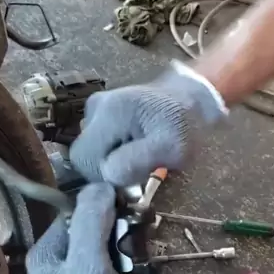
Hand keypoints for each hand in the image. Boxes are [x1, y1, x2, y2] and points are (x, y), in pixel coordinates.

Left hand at [25, 183, 149, 273]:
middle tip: (138, 235)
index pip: (74, 212)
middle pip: (94, 228)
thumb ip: (92, 222)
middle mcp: (59, 266)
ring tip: (140, 261)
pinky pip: (118, 269)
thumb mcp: (90, 266)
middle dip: (119, 230)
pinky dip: (132, 269)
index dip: (102, 205)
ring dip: (129, 250)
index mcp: (47, 256)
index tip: (129, 204)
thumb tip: (100, 186)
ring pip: (109, 248)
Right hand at [70, 63, 226, 185]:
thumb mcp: (173, 148)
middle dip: (107, 167)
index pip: (83, 160)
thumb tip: (108, 172)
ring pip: (90, 150)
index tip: (132, 172)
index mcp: (109, 113)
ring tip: (139, 151)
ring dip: (111, 158)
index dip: (104, 174)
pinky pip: (97, 141)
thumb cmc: (185, 125)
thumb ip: (138, 161)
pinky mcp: (100, 111)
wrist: (190, 99)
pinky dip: (112, 148)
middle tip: (138, 164)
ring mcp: (95, 107)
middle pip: (83, 155)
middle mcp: (95, 107)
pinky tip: (133, 143)